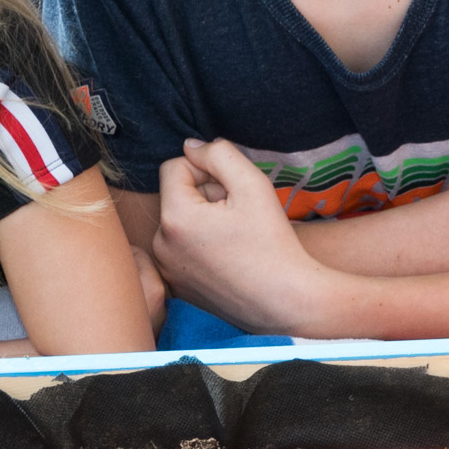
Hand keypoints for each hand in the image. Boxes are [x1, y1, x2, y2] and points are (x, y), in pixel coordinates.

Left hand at [148, 139, 323, 333]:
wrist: (287, 301)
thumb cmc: (273, 243)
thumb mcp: (252, 184)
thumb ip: (219, 154)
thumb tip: (191, 146)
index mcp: (175, 217)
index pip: (174, 167)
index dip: (206, 168)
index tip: (232, 188)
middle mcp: (162, 245)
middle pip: (177, 196)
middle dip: (205, 196)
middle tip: (239, 214)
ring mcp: (168, 269)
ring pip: (180, 223)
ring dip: (204, 220)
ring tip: (236, 236)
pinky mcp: (179, 287)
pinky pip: (182, 250)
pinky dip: (202, 246)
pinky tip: (230, 257)